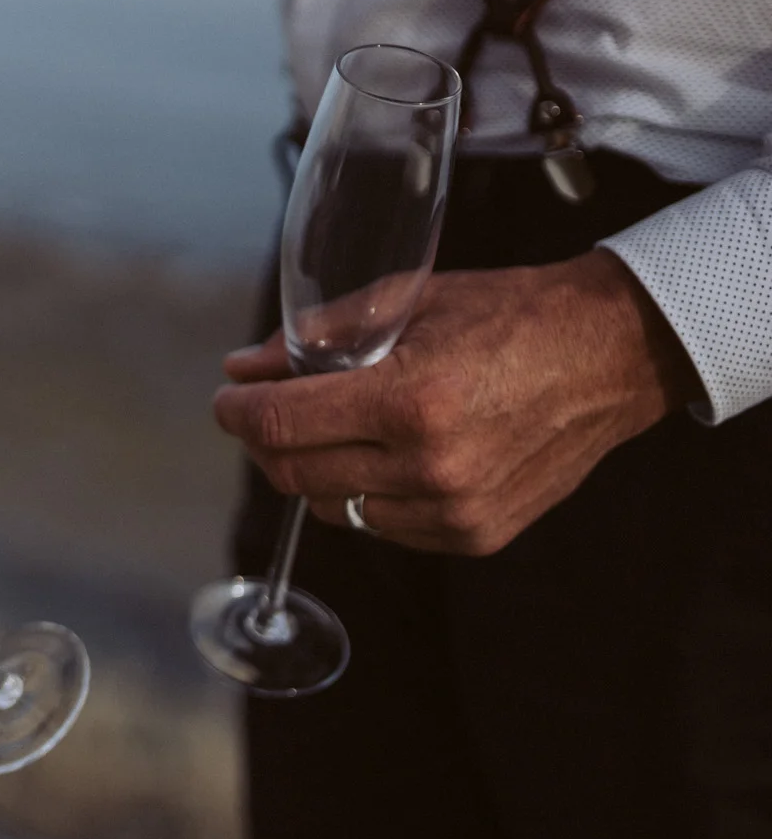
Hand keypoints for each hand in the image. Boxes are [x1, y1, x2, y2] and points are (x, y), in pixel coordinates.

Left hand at [215, 251, 701, 554]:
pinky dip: (366, 495)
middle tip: (266, 412)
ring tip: (335, 429)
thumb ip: (318, 338)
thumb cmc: (511, 316)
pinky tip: (383, 456)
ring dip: (316, 471)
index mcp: (409, 402)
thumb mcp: (409, 303)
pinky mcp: (476, 535)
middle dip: (267, 442)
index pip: (282, 427)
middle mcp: (430, 467)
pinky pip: (384, 526)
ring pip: (334, 509)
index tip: (228, 400)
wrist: (609, 356)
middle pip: (296, 475)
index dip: (238, 414)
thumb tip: (246, 367)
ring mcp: (455, 510)